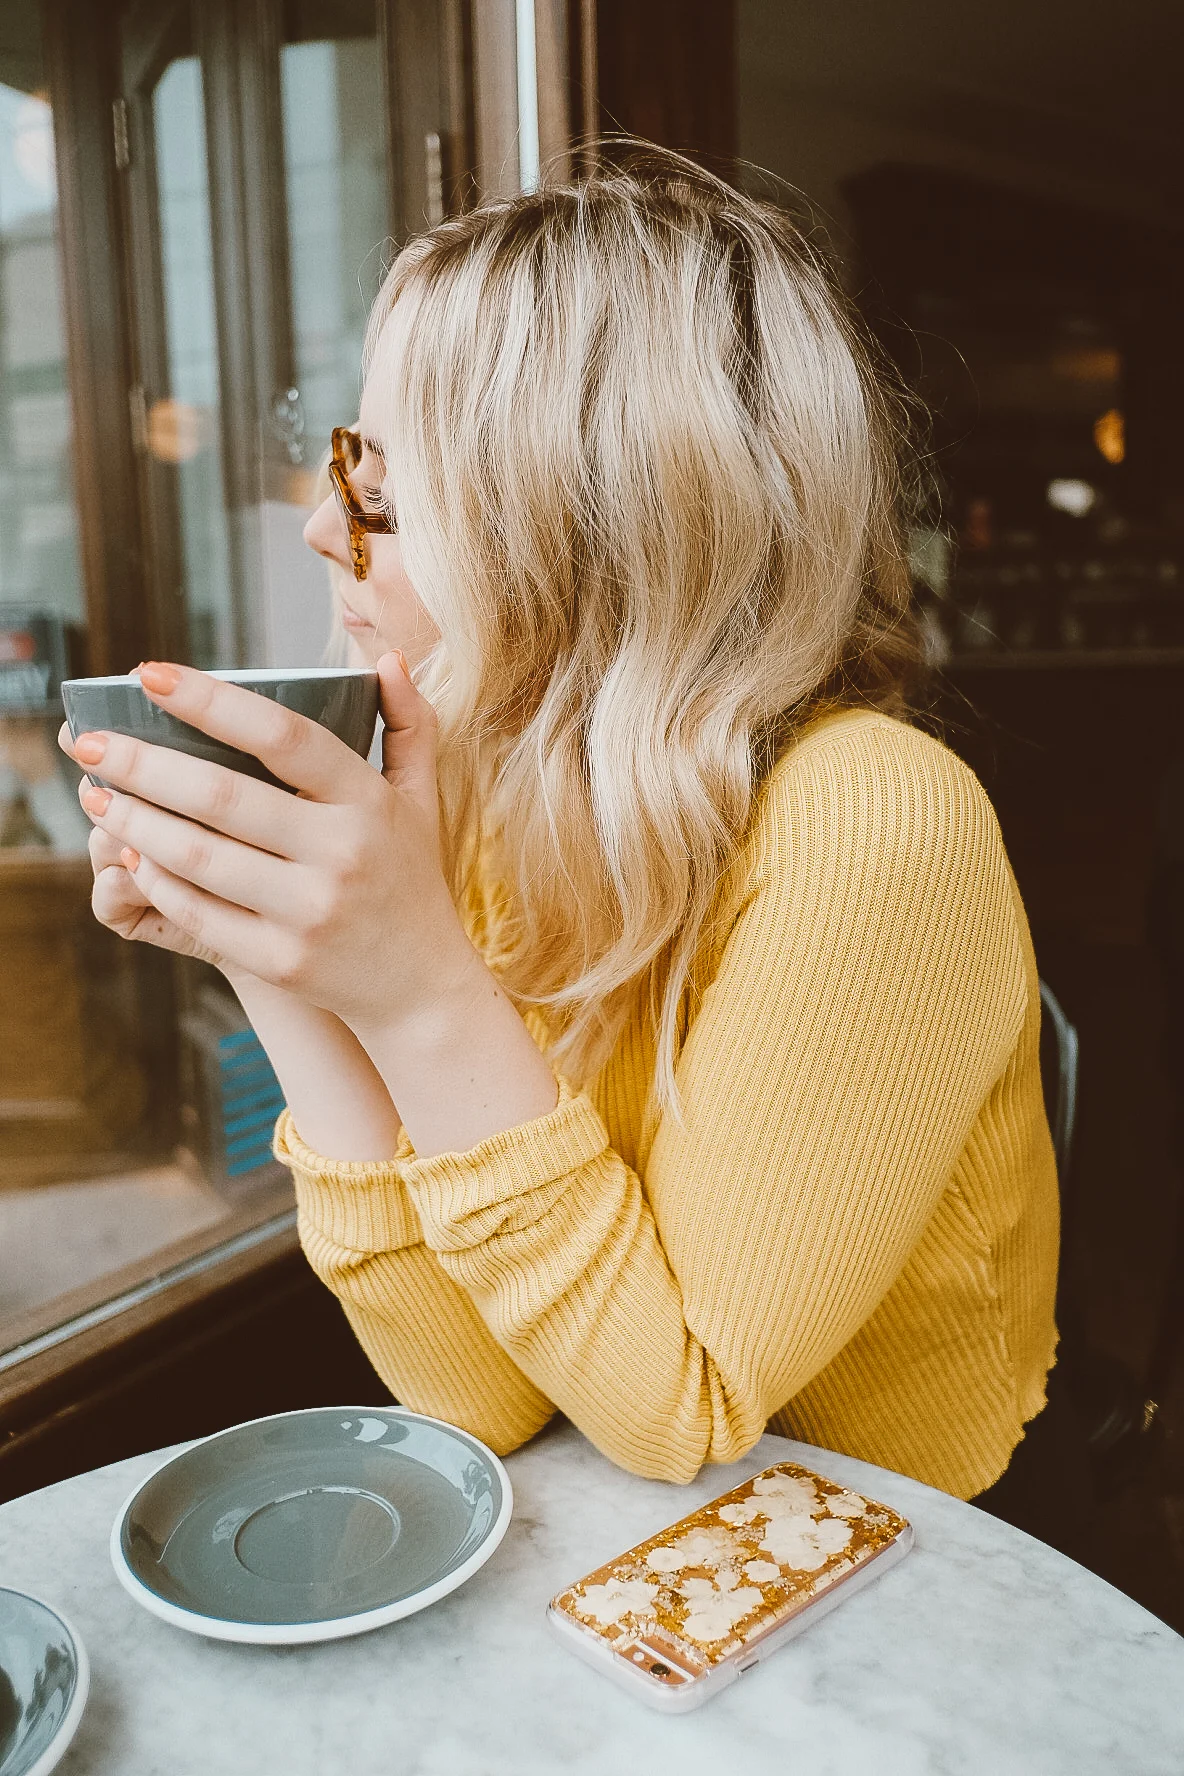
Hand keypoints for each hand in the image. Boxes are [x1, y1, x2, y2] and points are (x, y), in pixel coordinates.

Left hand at [62, 655, 472, 1030]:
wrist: (421, 985)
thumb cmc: (409, 877)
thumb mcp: (422, 799)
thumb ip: (408, 724)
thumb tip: (387, 657)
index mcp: (368, 802)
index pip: (283, 736)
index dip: (210, 702)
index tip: (147, 674)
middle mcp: (340, 854)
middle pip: (221, 797)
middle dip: (142, 765)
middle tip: (90, 742)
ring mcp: (308, 911)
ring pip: (197, 857)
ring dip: (133, 822)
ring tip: (94, 794)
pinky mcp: (280, 961)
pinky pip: (199, 912)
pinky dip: (155, 880)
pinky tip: (128, 853)